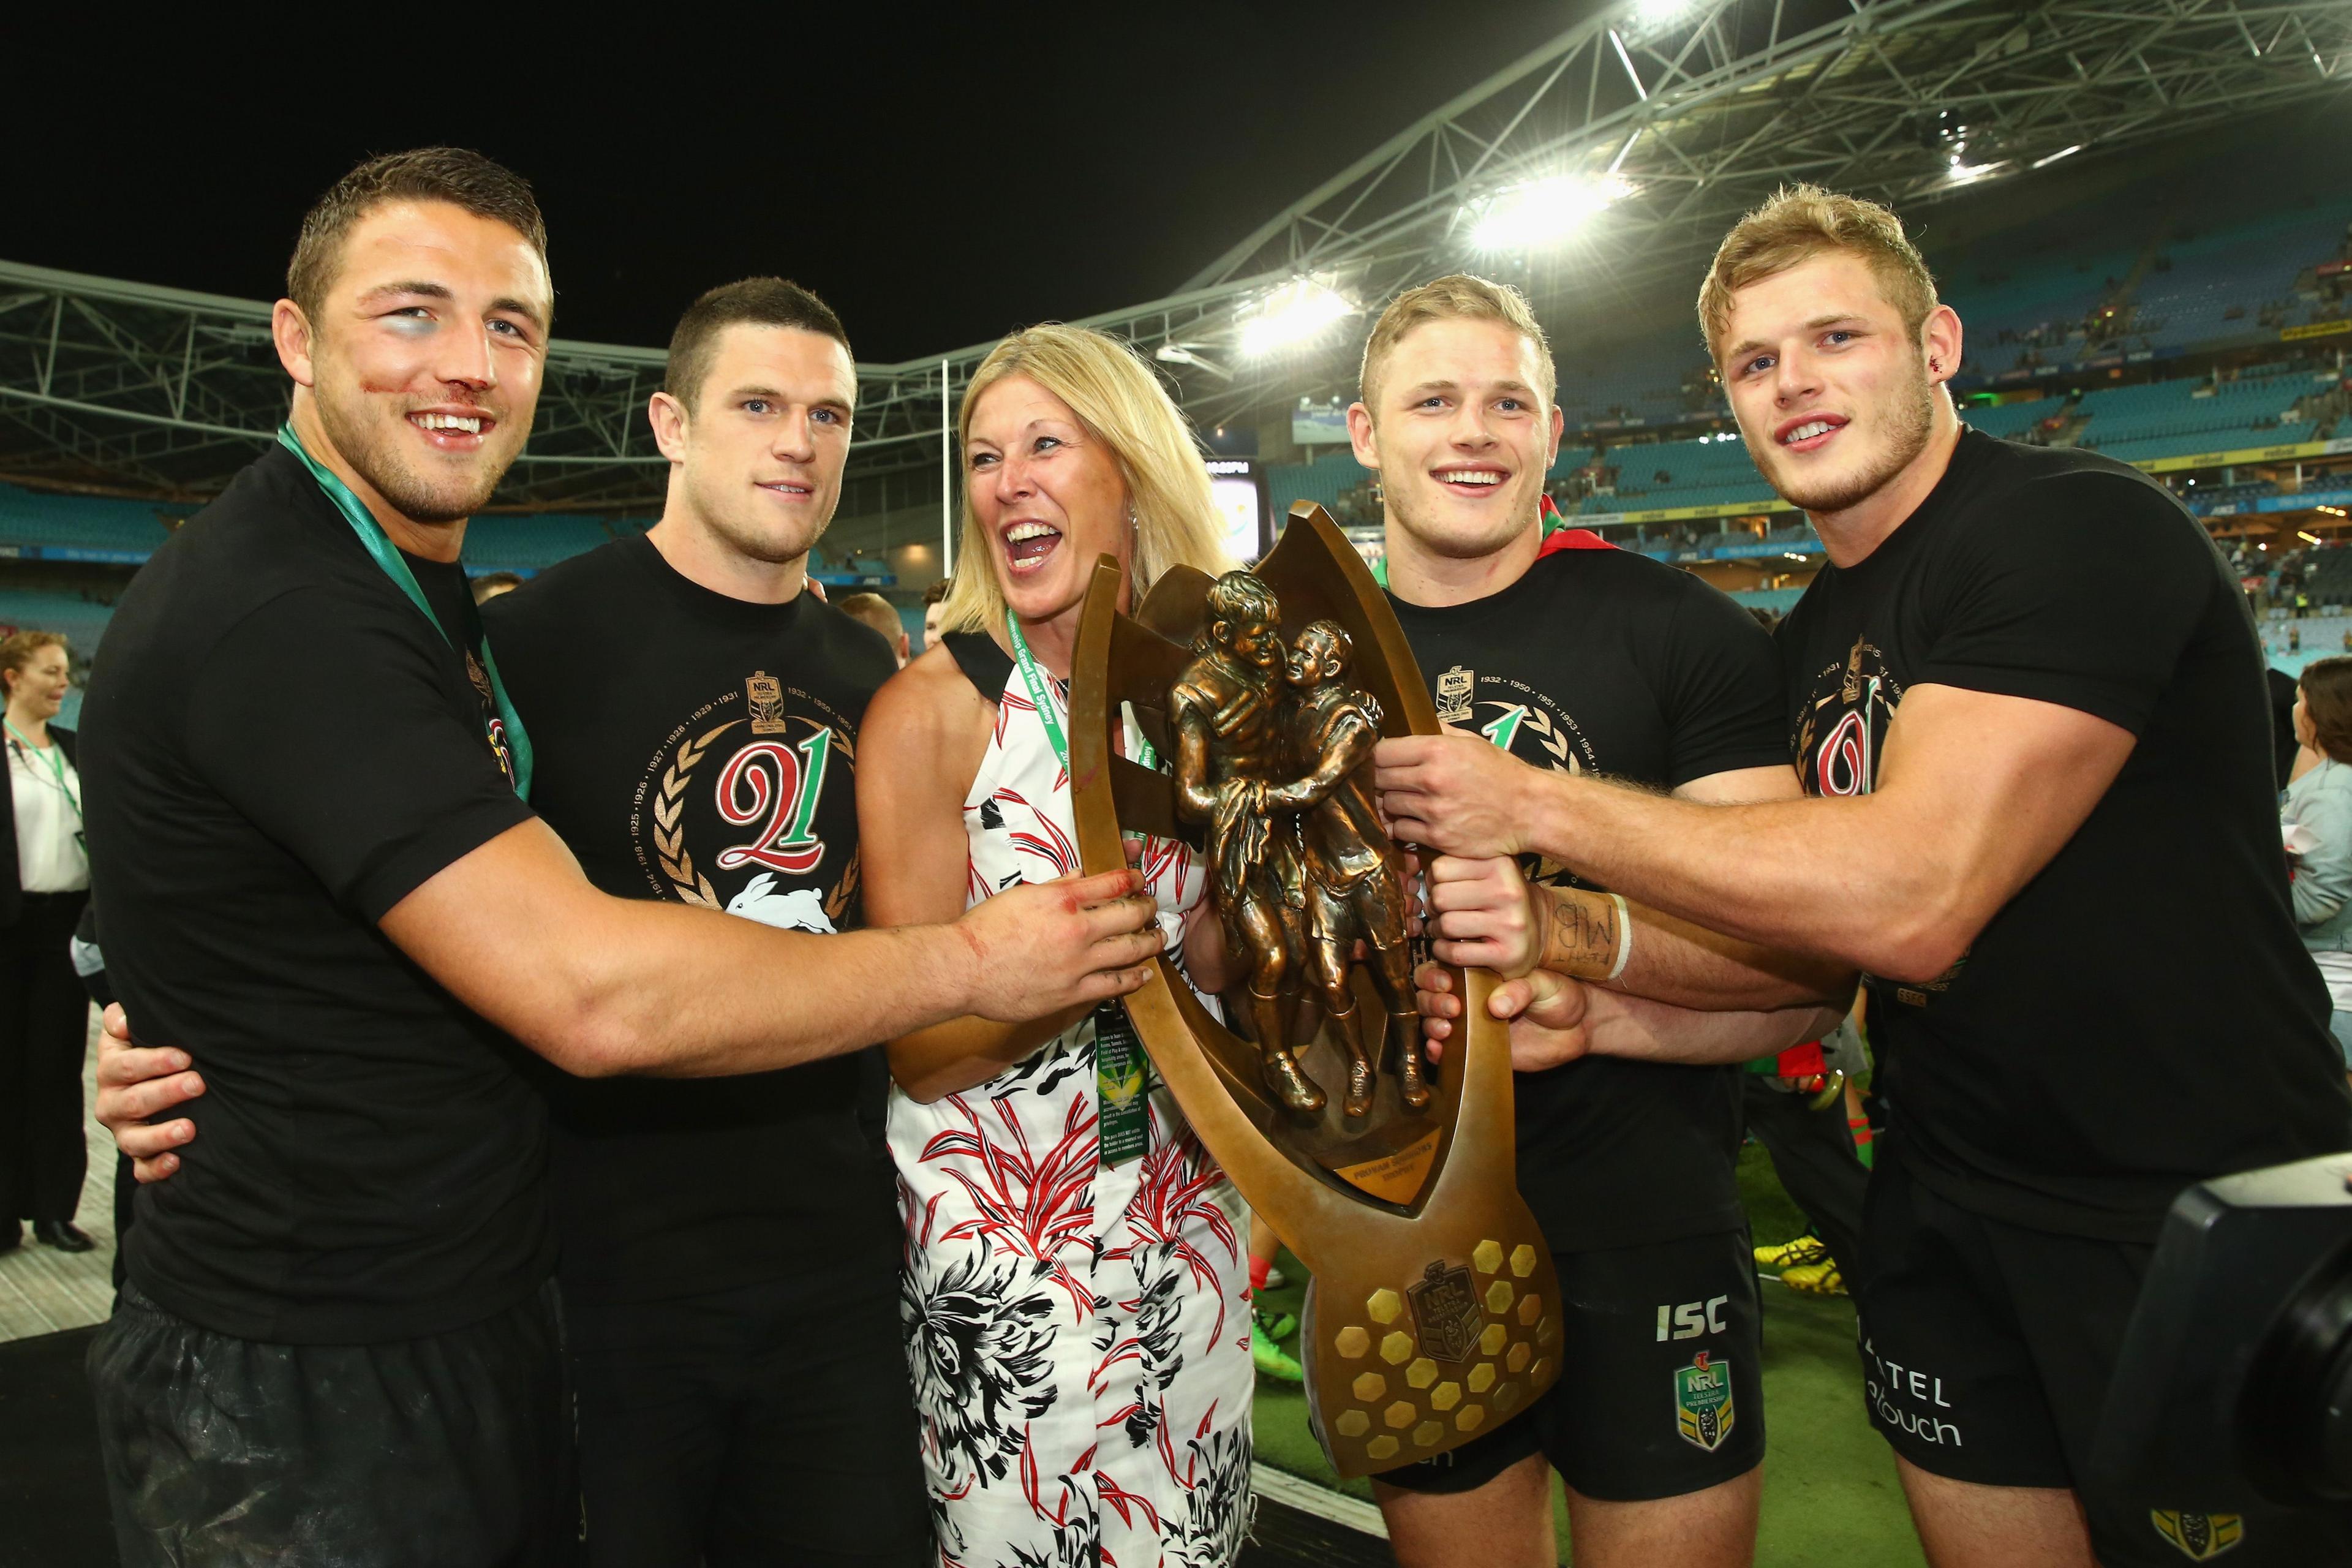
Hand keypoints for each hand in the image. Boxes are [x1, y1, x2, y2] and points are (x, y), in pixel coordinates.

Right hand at [93, 1003, 203, 1183]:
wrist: (149, 1081)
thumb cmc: (149, 1051)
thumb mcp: (132, 1032)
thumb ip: (123, 1021)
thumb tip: (123, 1018)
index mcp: (111, 1071)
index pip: (125, 1066)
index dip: (154, 1062)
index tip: (184, 1057)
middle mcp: (112, 1104)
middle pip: (134, 1102)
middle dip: (166, 1093)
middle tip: (198, 1084)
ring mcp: (124, 1132)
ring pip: (135, 1140)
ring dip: (162, 1135)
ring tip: (190, 1128)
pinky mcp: (138, 1156)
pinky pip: (141, 1169)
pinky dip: (157, 1168)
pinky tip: (178, 1162)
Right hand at [956, 869, 1165, 1021]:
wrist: (964, 968)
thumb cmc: (985, 930)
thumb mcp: (1022, 896)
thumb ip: (1057, 887)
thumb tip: (1082, 875)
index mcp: (1063, 900)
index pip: (1113, 883)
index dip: (1134, 879)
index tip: (1140, 880)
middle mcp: (1076, 929)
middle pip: (1130, 915)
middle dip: (1147, 910)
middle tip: (1151, 909)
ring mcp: (1078, 964)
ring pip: (1130, 950)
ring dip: (1150, 942)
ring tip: (1159, 938)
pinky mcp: (1073, 992)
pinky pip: (1113, 985)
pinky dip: (1134, 978)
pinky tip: (1144, 974)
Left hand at [1374, 732, 1540, 857]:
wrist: (1530, 810)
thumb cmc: (1503, 774)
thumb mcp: (1473, 741)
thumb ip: (1440, 731)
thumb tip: (1414, 722)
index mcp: (1437, 750)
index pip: (1383, 751)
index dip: (1377, 755)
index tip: (1379, 759)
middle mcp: (1431, 779)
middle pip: (1380, 778)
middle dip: (1379, 779)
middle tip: (1385, 781)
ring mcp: (1433, 810)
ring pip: (1388, 805)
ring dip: (1390, 803)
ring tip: (1401, 801)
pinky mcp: (1438, 836)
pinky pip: (1402, 830)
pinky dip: (1402, 827)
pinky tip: (1411, 821)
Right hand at [1415, 963, 1592, 1072]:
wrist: (1578, 1027)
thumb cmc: (1560, 995)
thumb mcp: (1545, 984)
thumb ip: (1521, 990)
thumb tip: (1497, 1007)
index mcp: (1479, 973)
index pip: (1442, 967)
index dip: (1435, 974)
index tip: (1448, 982)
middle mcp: (1468, 996)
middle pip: (1429, 994)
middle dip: (1432, 1000)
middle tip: (1452, 1008)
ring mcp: (1469, 1024)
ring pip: (1431, 1020)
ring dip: (1430, 1023)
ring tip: (1447, 1029)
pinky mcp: (1474, 1049)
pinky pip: (1445, 1050)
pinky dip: (1434, 1050)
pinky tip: (1439, 1049)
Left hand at [1425, 855, 1539, 976]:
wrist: (1542, 930)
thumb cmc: (1503, 897)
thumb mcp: (1489, 869)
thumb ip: (1459, 861)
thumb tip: (1412, 858)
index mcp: (1501, 864)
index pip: (1441, 867)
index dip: (1433, 881)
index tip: (1442, 888)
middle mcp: (1508, 891)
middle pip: (1440, 896)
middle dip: (1433, 907)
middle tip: (1441, 912)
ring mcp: (1510, 924)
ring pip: (1446, 924)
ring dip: (1437, 930)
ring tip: (1444, 929)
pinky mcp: (1507, 954)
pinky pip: (1455, 953)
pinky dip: (1443, 951)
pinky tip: (1448, 947)